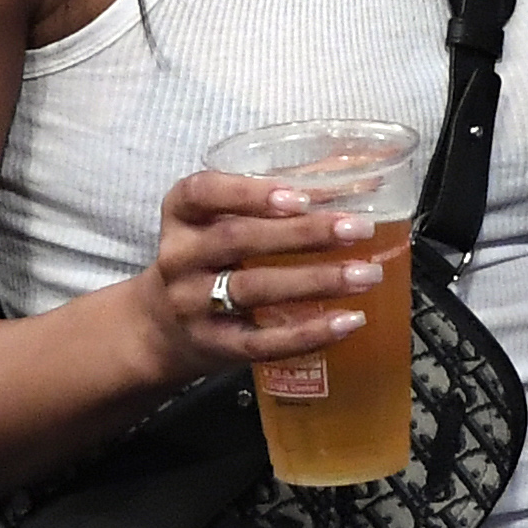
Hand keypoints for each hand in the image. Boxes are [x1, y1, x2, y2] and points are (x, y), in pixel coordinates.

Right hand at [127, 171, 388, 391]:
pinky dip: (309, 333)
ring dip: (317, 281)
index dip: (249, 193)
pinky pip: (263, 342)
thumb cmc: (210, 259)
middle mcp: (181, 258)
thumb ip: (274, 199)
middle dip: (304, 234)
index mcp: (182, 216)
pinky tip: (348, 321)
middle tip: (359, 228)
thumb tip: (363, 180)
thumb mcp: (218, 222)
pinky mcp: (215, 347)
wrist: (160, 329)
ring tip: (367, 274)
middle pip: (239, 240)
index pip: (201, 193)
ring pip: (255, 289)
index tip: (300, 196)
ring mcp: (194, 306)